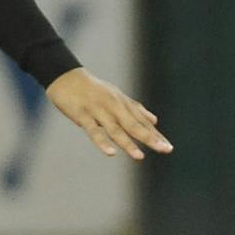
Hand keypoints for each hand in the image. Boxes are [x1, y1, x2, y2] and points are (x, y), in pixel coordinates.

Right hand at [45, 68, 172, 159]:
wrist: (66, 77)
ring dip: (128, 143)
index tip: (169, 147)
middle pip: (134, 125)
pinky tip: (111, 152)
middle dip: (150, 138)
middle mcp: (114, 107)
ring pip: (115, 129)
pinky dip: (102, 142)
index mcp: (123, 104)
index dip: (155, 135)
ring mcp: (98, 111)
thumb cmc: (92, 88)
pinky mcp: (82, 115)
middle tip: (165, 150)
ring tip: (139, 157)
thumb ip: (136, 109)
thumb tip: (155, 121)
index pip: (142, 122)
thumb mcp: (117, 96)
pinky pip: (93, 130)